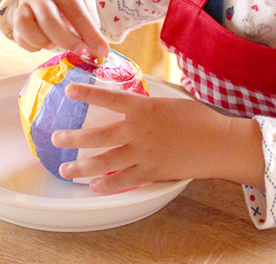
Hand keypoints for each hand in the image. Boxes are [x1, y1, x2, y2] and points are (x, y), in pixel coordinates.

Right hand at [12, 0, 108, 57]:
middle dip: (66, 40)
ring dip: (41, 41)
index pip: (76, 12)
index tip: (101, 51)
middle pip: (49, 20)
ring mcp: (24, 4)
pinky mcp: (16, 16)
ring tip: (54, 45)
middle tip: (79, 50)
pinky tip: (43, 45)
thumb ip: (90, 22)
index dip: (89, 34)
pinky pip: (18, 35)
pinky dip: (30, 45)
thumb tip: (97, 50)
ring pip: (25, 25)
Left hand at [51, 83, 264, 192]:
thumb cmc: (200, 119)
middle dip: (73, 138)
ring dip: (82, 166)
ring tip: (66, 169)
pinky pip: (123, 180)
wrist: (219, 143)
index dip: (87, 93)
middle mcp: (138, 130)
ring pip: (104, 162)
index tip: (69, 90)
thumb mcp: (171, 103)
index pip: (109, 97)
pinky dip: (107, 184)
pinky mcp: (152, 172)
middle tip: (57, 139)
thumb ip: (148, 106)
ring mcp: (143, 153)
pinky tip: (94, 186)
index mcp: (144, 108)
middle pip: (98, 135)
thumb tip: (132, 104)